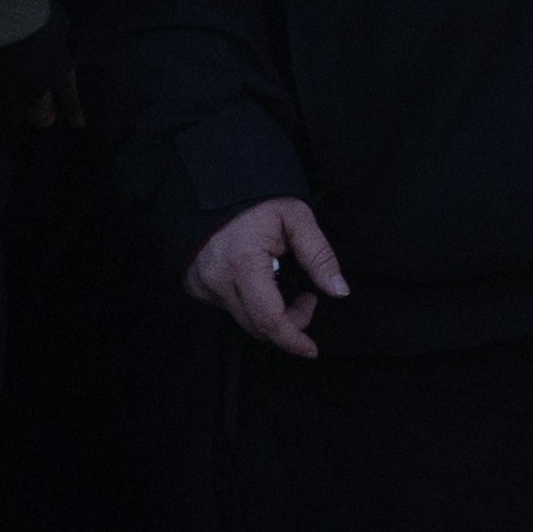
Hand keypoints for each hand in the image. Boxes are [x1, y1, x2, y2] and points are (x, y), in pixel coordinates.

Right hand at [191, 196, 346, 356]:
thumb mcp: (296, 218)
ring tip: (285, 283)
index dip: (293, 339)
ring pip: (242, 320)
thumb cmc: (258, 197)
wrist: (214, 182)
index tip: (311, 348)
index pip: (268, 319)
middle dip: (289, 324)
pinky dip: (249, 304)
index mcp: (242, 264)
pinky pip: (226, 308)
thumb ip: (319, 256)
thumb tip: (339, 291)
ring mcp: (201, 284)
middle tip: (308, 297)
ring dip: (269, 314)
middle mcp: (216, 280)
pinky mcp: (194, 284)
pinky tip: (260, 281)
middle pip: (256, 327)